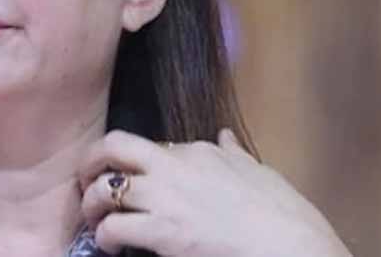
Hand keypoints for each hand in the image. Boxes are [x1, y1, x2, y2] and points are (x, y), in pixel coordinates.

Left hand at [77, 129, 352, 256]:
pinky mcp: (162, 231)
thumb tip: (225, 136)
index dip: (134, 164)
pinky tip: (111, 245)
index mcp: (200, 151)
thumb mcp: (260, 175)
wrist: (293, 249)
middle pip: (113, 145)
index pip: (149, 145)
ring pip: (105, 187)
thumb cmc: (284, 218)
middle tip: (87, 182)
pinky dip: (105, 236)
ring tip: (96, 220)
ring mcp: (166, 197)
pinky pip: (113, 227)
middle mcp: (176, 166)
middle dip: (91, 161)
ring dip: (92, 204)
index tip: (131, 180)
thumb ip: (234, 154)